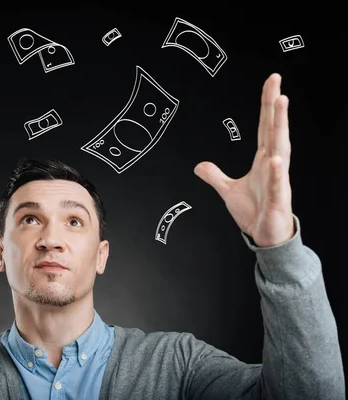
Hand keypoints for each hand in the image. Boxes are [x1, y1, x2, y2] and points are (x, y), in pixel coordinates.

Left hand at [194, 73, 293, 246]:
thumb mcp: (228, 191)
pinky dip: (275, 173)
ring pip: (280, 149)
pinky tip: (275, 160)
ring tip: (281, 103)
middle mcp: (273, 165)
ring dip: (281, 126)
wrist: (265, 236)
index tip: (271, 83)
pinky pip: (276, 184)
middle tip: (277, 82)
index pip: (266, 126)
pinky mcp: (277, 200)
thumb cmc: (255, 212)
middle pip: (275, 129)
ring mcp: (278, 181)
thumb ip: (215, 176)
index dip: (267, 104)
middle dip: (276, 105)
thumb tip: (199, 166)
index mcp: (263, 160)